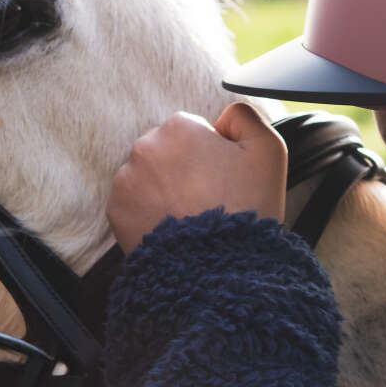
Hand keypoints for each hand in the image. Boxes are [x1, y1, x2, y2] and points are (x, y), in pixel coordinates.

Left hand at [109, 103, 287, 254]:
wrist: (220, 270)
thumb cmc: (247, 208)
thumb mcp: (269, 150)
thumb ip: (245, 117)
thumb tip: (223, 117)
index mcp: (180, 127)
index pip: (193, 131)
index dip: (213, 154)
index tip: (224, 179)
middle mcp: (146, 147)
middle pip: (167, 151)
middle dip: (184, 169)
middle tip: (209, 199)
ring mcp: (127, 181)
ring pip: (149, 176)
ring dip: (165, 189)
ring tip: (191, 215)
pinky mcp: (116, 212)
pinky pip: (134, 203)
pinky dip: (150, 212)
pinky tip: (174, 227)